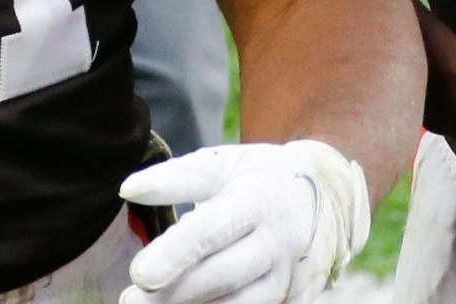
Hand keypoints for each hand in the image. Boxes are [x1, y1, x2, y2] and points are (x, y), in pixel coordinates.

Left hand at [118, 140, 369, 303]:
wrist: (327, 198)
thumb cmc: (259, 178)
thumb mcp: (223, 164)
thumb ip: (177, 177)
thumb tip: (128, 189)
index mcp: (258, 201)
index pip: (213, 230)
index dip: (175, 253)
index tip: (138, 273)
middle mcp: (276, 244)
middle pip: (223, 276)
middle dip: (175, 294)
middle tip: (129, 300)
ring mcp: (286, 278)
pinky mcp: (289, 299)